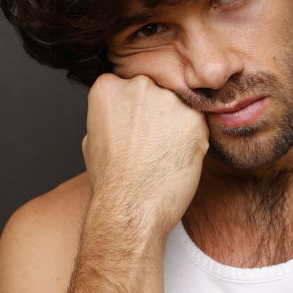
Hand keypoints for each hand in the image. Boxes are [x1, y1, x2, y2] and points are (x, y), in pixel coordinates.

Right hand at [82, 73, 208, 237]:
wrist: (129, 207)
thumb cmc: (110, 181)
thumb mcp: (93, 137)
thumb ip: (110, 114)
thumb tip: (121, 112)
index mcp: (108, 86)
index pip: (133, 87)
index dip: (138, 112)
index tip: (138, 132)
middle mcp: (138, 85)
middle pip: (159, 91)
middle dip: (160, 115)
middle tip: (153, 146)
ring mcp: (167, 99)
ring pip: (180, 107)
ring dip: (178, 127)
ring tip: (164, 156)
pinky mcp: (193, 118)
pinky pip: (199, 123)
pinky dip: (194, 141)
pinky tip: (178, 160)